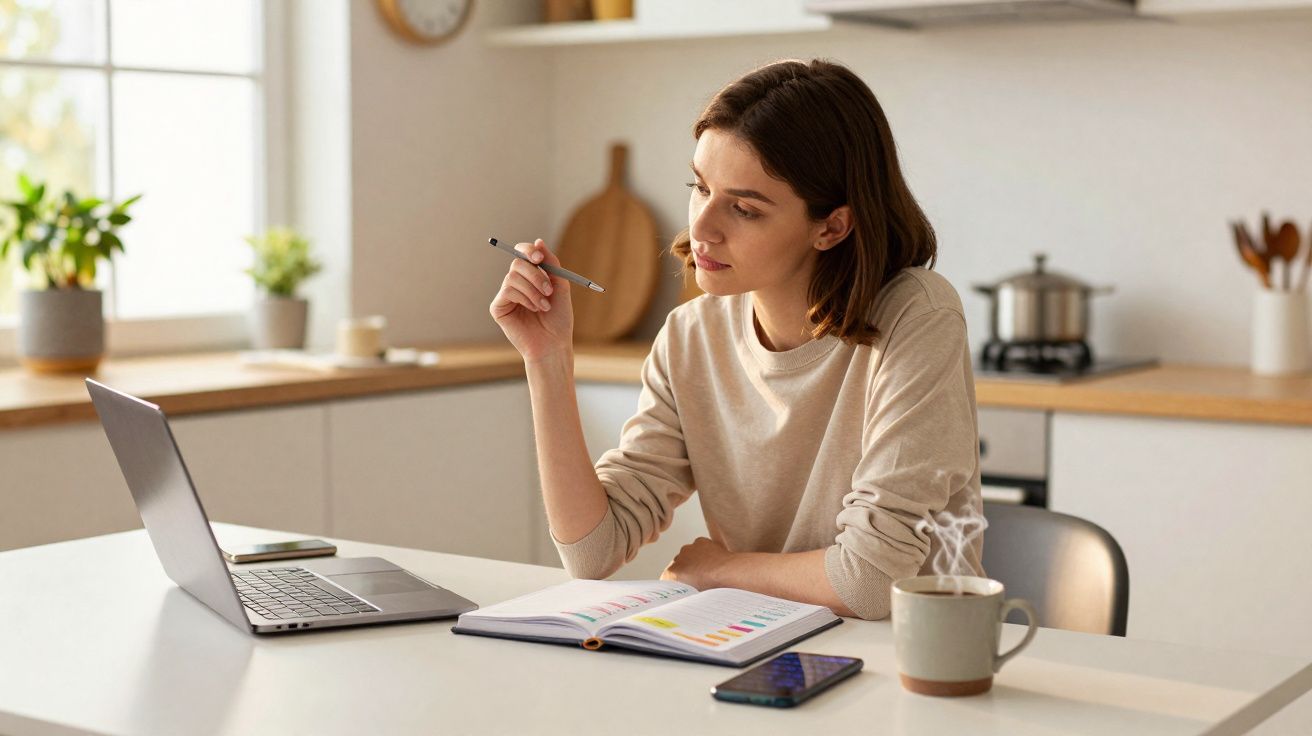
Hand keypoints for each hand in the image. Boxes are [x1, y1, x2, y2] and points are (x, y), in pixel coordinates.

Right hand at [489, 239, 573, 361]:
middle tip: (549, 290)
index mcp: (531, 276)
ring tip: (544, 306)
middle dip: (535, 274)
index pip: (523, 254)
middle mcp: (516, 283)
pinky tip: (533, 310)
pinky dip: (524, 298)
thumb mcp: (561, 287)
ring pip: (513, 277)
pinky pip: (508, 291)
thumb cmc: (559, 319)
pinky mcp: (498, 307)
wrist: (554, 344)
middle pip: (517, 262)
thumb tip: (538, 241)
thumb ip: (551, 264)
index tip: (540, 258)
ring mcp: (506, 295)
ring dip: (533, 290)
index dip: (528, 251)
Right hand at [660, 537, 731, 589]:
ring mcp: (688, 549)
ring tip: (708, 570)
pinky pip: (699, 547)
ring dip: (695, 561)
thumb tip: (688, 593)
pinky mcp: (699, 542)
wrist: (727, 574)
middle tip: (699, 580)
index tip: (687, 586)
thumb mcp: (694, 596)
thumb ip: (686, 592)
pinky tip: (713, 560)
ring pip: (688, 555)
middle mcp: (676, 560)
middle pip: (679, 566)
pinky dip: (704, 552)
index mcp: (671, 574)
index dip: (679, 583)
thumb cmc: (712, 588)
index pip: (669, 578)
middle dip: (686, 571)